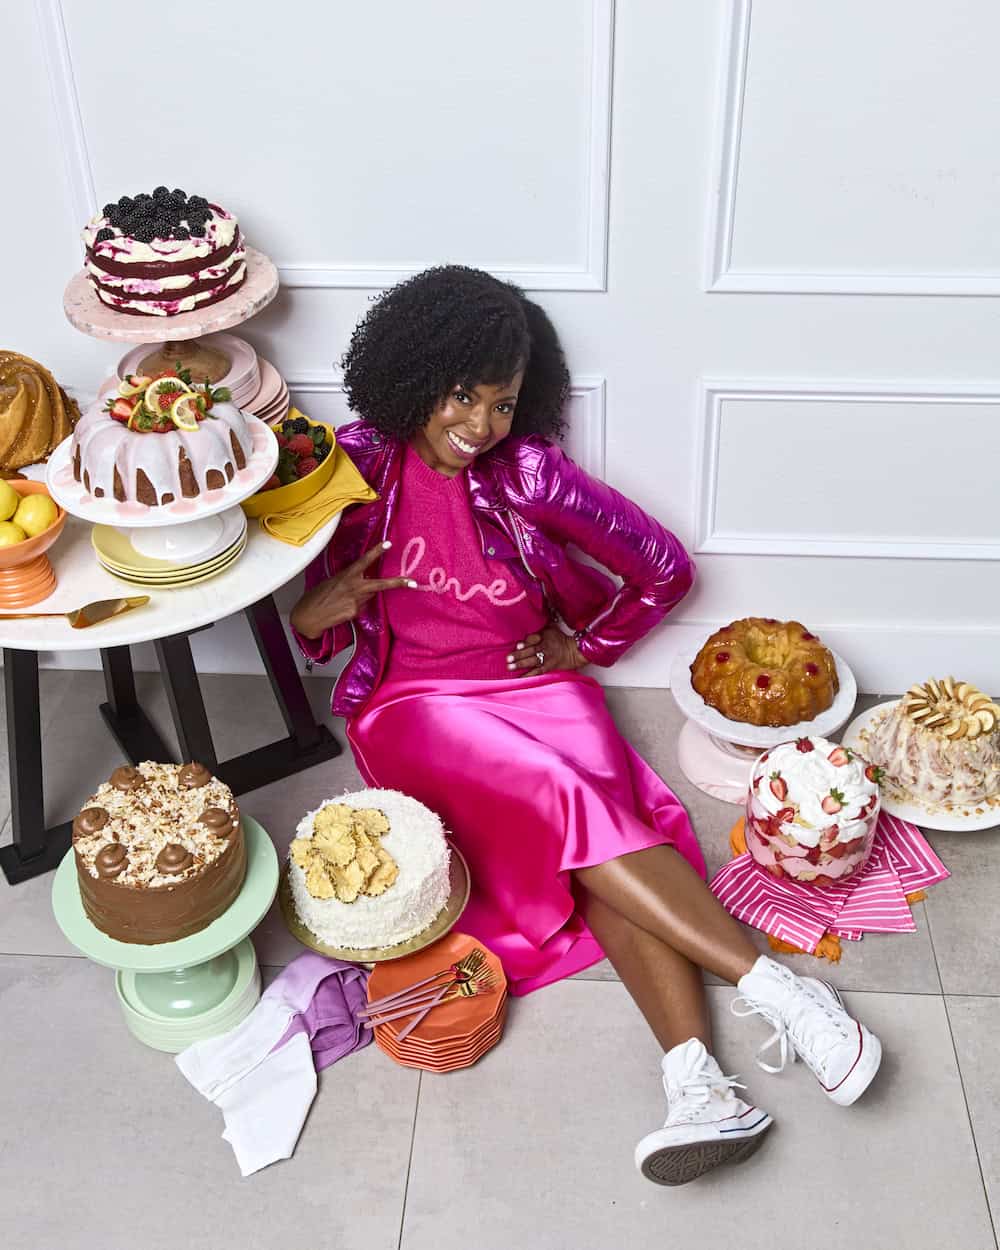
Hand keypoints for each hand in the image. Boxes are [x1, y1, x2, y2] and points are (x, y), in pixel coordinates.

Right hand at [290, 541, 415, 638]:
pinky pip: (362, 608)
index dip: (376, 552)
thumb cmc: (316, 597)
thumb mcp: (332, 582)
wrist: (308, 617)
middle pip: (380, 584)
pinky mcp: (355, 613)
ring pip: (369, 597)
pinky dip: (355, 607)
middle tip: (413, 582)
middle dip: (398, 583)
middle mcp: (354, 588)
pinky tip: (342, 610)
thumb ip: (349, 580)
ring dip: (364, 596)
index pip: (364, 561)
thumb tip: (362, 583)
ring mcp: (356, 602)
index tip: (388, 544)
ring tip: (344, 600)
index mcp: (346, 576)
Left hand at [506, 624, 587, 676]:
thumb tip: (539, 607)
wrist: (574, 651)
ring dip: (520, 664)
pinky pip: (537, 672)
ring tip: (510, 667)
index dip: (526, 643)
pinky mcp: (549, 667)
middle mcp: (544, 647)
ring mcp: (546, 658)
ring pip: (532, 661)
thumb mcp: (552, 627)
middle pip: (531, 651)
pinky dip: (528, 675)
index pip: (534, 639)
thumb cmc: (561, 638)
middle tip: (508, 658)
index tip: (518, 645)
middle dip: (519, 655)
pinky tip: (519, 678)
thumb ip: (542, 621)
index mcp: (544, 636)